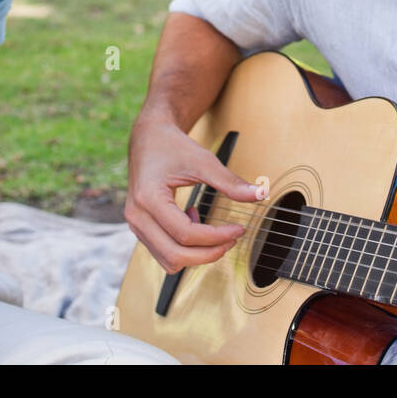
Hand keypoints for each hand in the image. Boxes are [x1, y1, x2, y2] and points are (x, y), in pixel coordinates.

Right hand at [124, 110, 263, 273]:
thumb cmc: (172, 146)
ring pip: (168, 260)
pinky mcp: (140, 227)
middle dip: (208, 253)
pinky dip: (184, 248)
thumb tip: (261, 194)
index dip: (216, 236)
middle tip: (231, 239)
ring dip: (196, 254)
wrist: (148, 137)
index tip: (238, 229)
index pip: (186, 234)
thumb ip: (231, 182)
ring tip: (212, 230)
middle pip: (175, 255)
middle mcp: (137, 216)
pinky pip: (163, 253)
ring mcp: (135, 224)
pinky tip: (193, 222)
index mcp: (148, 198)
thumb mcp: (204, 161)